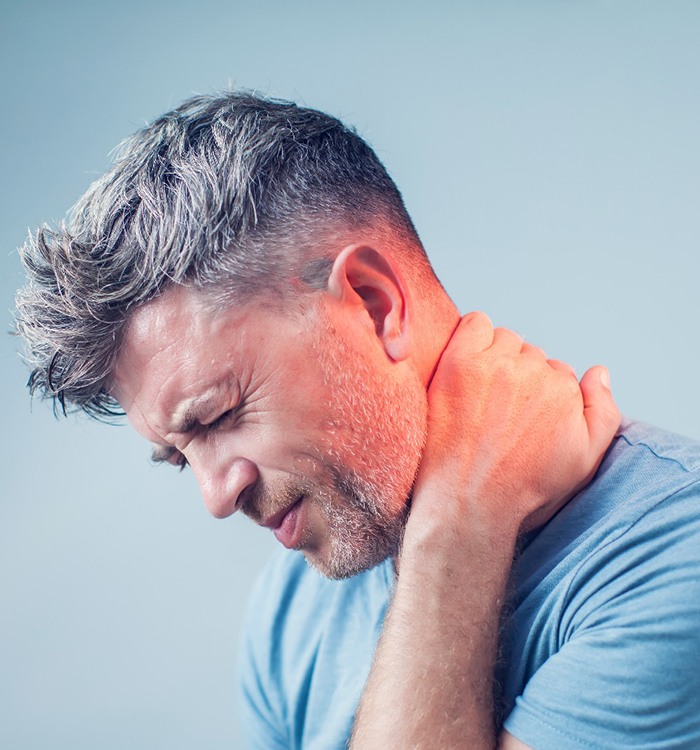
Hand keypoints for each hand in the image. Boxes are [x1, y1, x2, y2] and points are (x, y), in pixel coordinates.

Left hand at [408, 312, 620, 542]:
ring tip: (482, 391)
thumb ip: (604, 413)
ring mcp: (495, 365)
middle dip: (521, 375)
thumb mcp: (584, 461)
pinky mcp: (459, 362)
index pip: (557, 372)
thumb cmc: (525, 487)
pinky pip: (474, 324)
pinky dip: (474, 334)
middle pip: (532, 355)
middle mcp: (534, 372)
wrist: (468, 502)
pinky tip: (468, 362)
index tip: (521, 417)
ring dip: (497, 355)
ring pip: (505, 339)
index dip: (540, 394)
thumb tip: (599, 372)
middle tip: (499, 408)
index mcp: (565, 390)